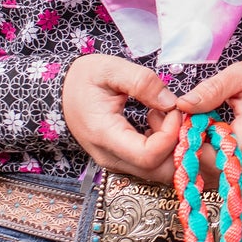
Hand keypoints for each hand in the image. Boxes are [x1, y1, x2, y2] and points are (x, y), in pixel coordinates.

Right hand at [62, 53, 181, 183]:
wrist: (61, 92)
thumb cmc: (83, 79)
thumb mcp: (110, 69)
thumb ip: (142, 82)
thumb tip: (171, 102)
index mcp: (105, 135)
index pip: (149, 155)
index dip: (170, 135)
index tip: (174, 109)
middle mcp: (111, 157)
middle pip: (159, 172)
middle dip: (180, 147)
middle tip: (178, 116)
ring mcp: (117, 163)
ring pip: (159, 172)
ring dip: (174, 147)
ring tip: (165, 115)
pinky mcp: (122, 160)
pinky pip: (153, 165)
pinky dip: (166, 148)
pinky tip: (158, 121)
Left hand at [174, 59, 241, 179]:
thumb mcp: (240, 75)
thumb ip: (211, 90)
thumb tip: (182, 105)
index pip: (212, 157)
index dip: (191, 144)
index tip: (183, 124)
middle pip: (211, 170)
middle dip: (191, 151)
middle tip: (186, 126)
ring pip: (216, 176)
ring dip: (200, 159)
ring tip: (199, 132)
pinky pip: (226, 175)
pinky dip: (212, 162)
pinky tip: (210, 141)